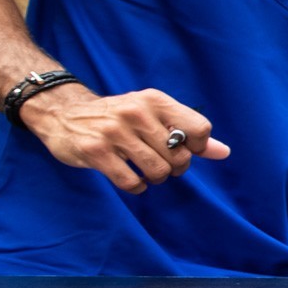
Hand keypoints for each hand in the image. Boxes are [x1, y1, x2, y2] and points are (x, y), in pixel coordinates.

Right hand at [19, 84, 229, 194]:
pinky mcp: (96, 151)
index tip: (182, 148)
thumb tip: (223, 152)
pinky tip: (130, 178)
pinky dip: (136, 187)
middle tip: (160, 163)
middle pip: (179, 156)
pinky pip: (131, 182)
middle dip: (175, 167)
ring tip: (145, 171)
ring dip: (155, 179)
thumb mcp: (152, 115)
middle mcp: (136, 112)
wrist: (63, 113)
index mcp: (155, 100)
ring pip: (158, 171)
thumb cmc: (117, 117)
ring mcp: (114, 132)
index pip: (198, 129)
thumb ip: (188, 132)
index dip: (197, 147)